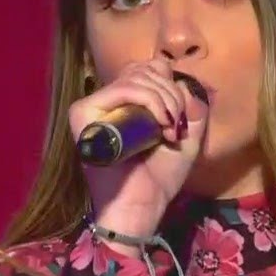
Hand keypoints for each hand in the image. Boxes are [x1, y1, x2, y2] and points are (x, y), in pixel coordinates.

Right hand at [69, 58, 209, 239]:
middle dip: (171, 93)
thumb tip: (185, 83)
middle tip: (178, 126)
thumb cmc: (159, 177)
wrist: (141, 207)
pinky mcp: (84, 114)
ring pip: (136, 77)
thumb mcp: (186, 136)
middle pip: (143, 69)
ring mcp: (92, 107)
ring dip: (165, 100)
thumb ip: (191, 107)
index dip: (170, 83)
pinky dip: (150, 100)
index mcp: (125, 103)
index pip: (147, 68)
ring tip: (170, 130)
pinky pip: (123, 89)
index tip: (181, 116)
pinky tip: (161, 125)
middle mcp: (106, 101)